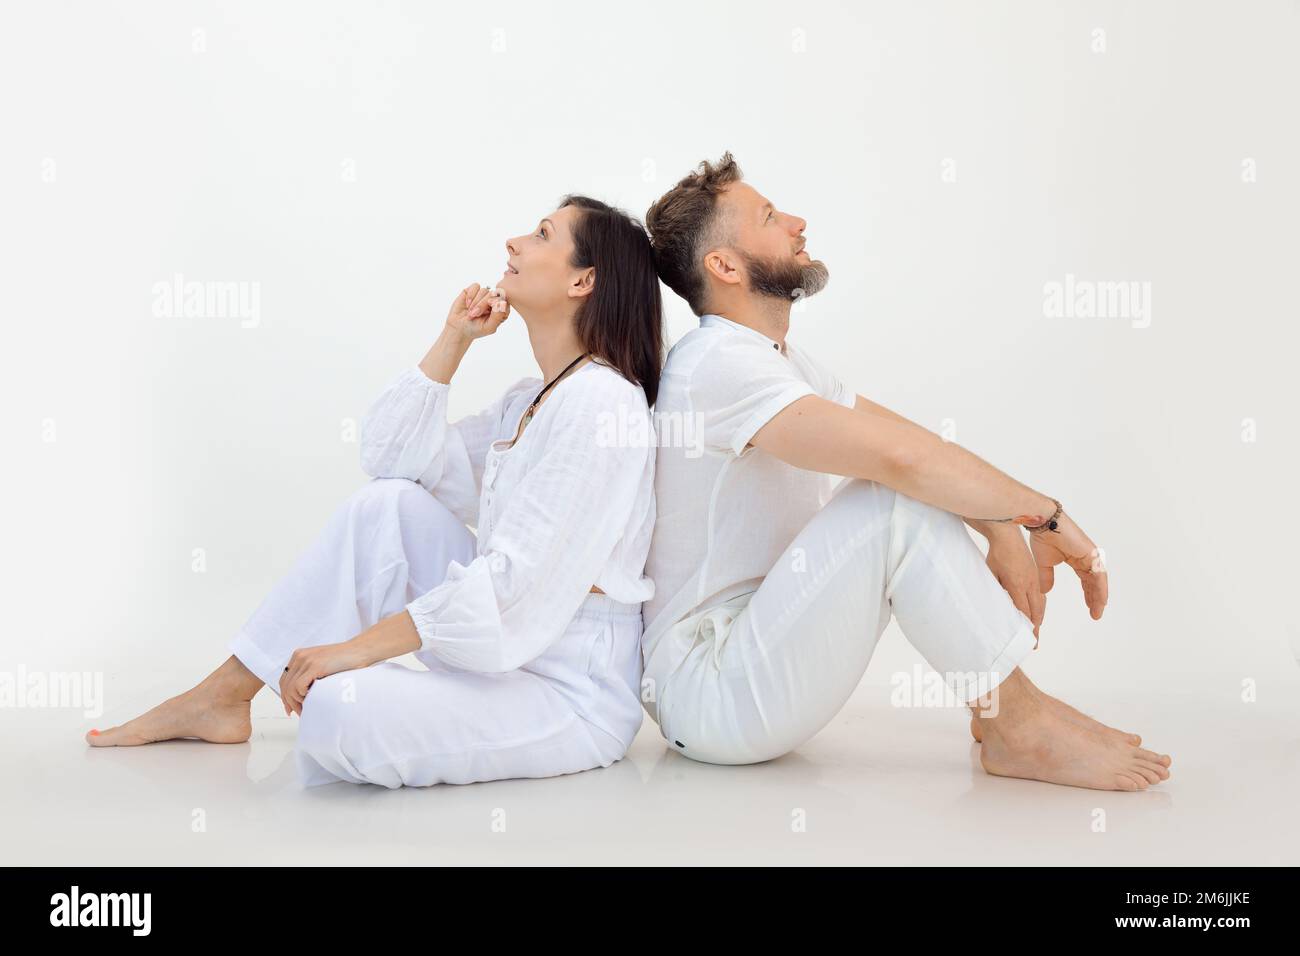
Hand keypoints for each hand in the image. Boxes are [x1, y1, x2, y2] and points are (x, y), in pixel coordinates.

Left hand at [279, 641, 370, 716]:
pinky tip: (312, 697)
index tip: (290, 708)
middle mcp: (300, 657)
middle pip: (285, 685)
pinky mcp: (315, 666)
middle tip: (299, 713)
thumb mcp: (321, 665)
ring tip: (307, 708)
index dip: (285, 696)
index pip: (284, 680)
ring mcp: (306, 660)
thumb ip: (309, 674)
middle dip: (290, 703)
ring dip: (297, 702)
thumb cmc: (346, 661)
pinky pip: (298, 687)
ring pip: (290, 688)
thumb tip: (300, 695)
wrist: (360, 650)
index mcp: (299, 655)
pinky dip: (303, 696)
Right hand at [445, 283, 510, 341]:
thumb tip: (501, 302)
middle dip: (482, 305)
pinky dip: (471, 295)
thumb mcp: (489, 328)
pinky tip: (467, 304)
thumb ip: (498, 316)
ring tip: (470, 313)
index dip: (494, 306)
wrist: (458, 327)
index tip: (485, 315)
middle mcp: (495, 300)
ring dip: (475, 302)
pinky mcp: (474, 290)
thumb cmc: (475, 329)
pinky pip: (476, 286)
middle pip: (494, 294)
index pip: (504, 301)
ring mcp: (485, 295)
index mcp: (502, 310)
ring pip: (484, 290)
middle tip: (474, 314)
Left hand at [983, 527, 1045, 643]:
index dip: (1028, 629)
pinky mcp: (1035, 574)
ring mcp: (1034, 579)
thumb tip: (998, 609)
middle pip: (1036, 612)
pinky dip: (1039, 607)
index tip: (1031, 642)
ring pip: (1040, 604)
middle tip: (1034, 643)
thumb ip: (996, 592)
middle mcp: (1030, 584)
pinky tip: (1035, 611)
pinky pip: (1040, 595)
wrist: (1008, 535)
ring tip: (1035, 630)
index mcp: (1018, 586)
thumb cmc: (997, 555)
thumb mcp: (992, 575)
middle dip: (1036, 629)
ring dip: (1038, 618)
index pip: (1025, 613)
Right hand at [1024, 511, 1107, 620]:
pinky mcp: (1092, 553)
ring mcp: (1091, 555)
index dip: (1088, 594)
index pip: (1086, 580)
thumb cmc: (1043, 537)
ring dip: (1099, 597)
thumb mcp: (1044, 564)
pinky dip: (1101, 588)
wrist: (1044, 522)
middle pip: (1094, 582)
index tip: (1089, 607)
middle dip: (1095, 598)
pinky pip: (1099, 574)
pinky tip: (1101, 600)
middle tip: (1095, 613)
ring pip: (1098, 581)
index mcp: (1077, 559)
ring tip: (1098, 611)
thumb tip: (1045, 591)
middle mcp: (1086, 558)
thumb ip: (1047, 577)